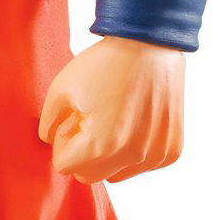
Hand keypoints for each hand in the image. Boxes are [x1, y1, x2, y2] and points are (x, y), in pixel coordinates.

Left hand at [39, 37, 184, 183]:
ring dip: (107, 155)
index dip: (62, 142)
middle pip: (89, 175)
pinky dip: (132, 150)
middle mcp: (131, 157)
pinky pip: (140, 165)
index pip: (64, 167)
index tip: (71, 120)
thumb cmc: (102, 65)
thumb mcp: (60, 90)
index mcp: (100, 146)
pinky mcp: (171, 150)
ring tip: (111, 120)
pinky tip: (133, 120)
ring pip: (115, 174)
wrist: (149, 44)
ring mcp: (154, 155)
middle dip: (82, 154)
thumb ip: (48, 125)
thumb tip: (52, 142)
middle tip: (88, 121)